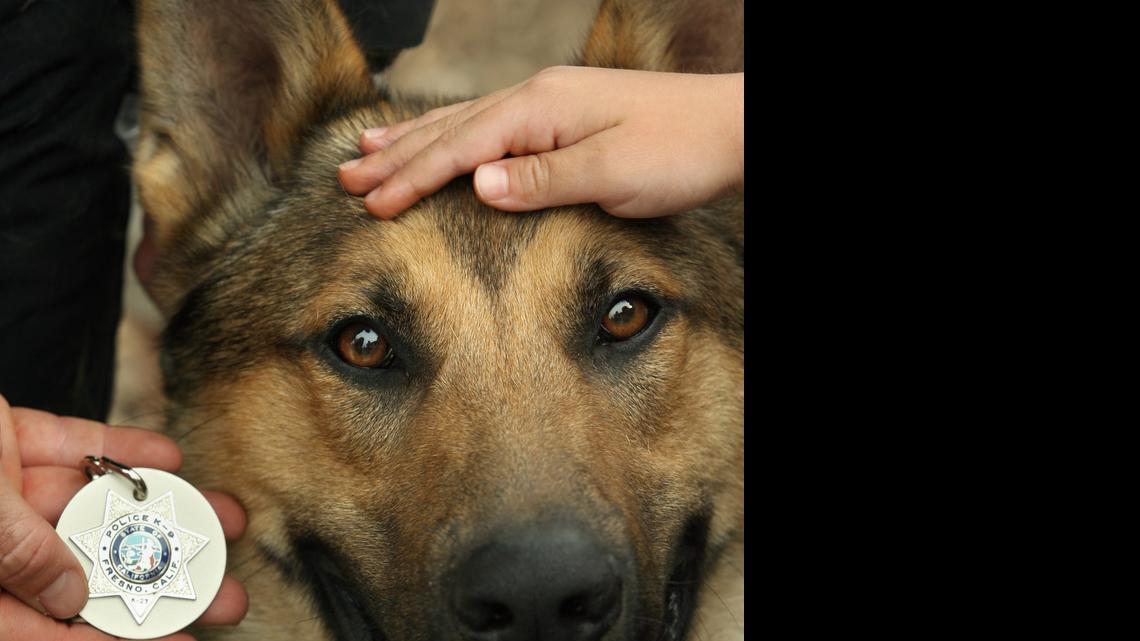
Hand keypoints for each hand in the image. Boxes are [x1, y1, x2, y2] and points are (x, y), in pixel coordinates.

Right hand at [0, 395, 247, 640]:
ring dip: (161, 510)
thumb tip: (72, 597)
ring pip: (95, 509)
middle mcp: (1, 544)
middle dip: (165, 578)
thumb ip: (20, 556)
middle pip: (92, 572)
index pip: (57, 631)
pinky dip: (121, 452)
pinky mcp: (13, 441)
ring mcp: (7, 492)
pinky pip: (76, 449)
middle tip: (228, 592)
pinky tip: (168, 456)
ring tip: (223, 517)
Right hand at [338, 66, 743, 218]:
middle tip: (344, 176)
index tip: (371, 204)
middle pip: (450, 128)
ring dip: (413, 138)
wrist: (729, 127)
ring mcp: (550, 102)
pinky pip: (491, 124)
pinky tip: (444, 139)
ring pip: (464, 121)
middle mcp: (537, 97)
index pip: (460, 146)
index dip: (412, 176)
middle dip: (395, 155)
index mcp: (542, 109)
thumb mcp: (613, 175)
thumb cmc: (678, 152)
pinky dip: (454, 134)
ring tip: (366, 148)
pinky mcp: (563, 115)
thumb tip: (476, 184)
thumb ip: (542, 180)